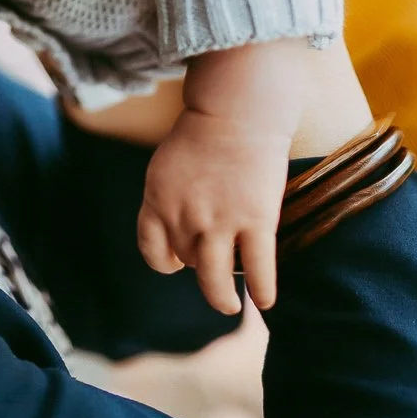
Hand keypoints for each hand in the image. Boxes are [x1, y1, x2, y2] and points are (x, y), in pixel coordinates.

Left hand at [138, 110, 287, 314]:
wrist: (236, 111)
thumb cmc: (204, 134)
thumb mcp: (167, 165)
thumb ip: (169, 197)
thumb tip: (179, 228)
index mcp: (157, 199)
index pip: (151, 249)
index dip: (165, 262)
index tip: (177, 264)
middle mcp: (184, 215)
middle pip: (187, 262)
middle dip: (199, 269)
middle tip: (213, 278)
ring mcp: (220, 220)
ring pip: (215, 279)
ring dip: (221, 298)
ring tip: (230, 306)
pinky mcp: (256, 220)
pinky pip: (257, 268)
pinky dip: (261, 290)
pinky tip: (265, 301)